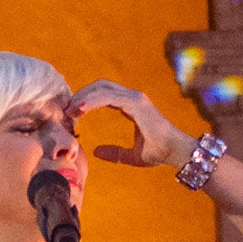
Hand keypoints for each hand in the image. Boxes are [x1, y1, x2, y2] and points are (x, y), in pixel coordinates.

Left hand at [68, 78, 192, 171]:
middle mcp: (133, 97)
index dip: (86, 99)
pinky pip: (109, 96)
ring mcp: (135, 98)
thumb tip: (96, 151)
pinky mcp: (136, 103)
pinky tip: (80, 109)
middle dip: (81, 94)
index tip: (71, 113)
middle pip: (100, 86)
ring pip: (102, 88)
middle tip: (66, 110)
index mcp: (131, 105)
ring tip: (70, 110)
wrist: (176, 152)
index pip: (104, 93)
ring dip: (83, 97)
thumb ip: (114, 152)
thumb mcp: (131, 155)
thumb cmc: (158, 152)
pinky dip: (92, 100)